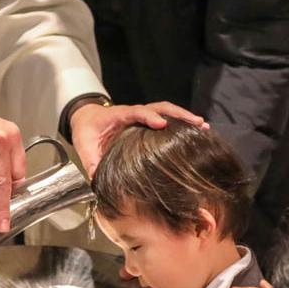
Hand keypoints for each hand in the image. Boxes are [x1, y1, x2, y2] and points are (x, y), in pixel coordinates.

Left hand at [69, 101, 206, 176]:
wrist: (86, 118)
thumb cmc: (87, 131)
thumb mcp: (84, 146)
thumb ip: (90, 161)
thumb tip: (97, 180)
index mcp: (118, 115)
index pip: (136, 112)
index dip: (149, 117)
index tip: (162, 124)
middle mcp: (134, 112)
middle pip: (160, 107)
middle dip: (179, 114)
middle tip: (198, 123)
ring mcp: (142, 116)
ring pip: (166, 111)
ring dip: (185, 117)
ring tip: (204, 127)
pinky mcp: (147, 121)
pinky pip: (166, 118)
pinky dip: (180, 123)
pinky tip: (195, 132)